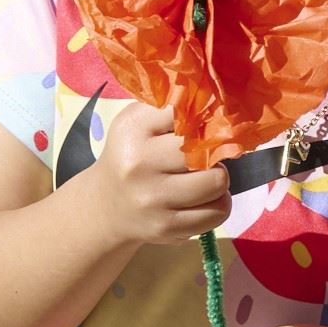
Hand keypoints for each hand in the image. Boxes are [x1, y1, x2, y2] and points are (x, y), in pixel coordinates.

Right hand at [92, 103, 230, 248]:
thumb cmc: (134, 152)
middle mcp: (139, 163)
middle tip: (203, 153)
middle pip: (207, 148)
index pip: (189, 111)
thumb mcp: (143, 119)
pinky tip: (202, 199)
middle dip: (214, 150)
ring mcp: (151, 199)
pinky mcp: (164, 227)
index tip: (205, 121)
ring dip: (219, 179)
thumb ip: (176, 103)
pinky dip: (218, 205)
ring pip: (218, 181)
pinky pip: (217, 212)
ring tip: (203, 176)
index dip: (206, 116)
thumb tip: (222, 99)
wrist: (105, 206)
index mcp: (134, 128)